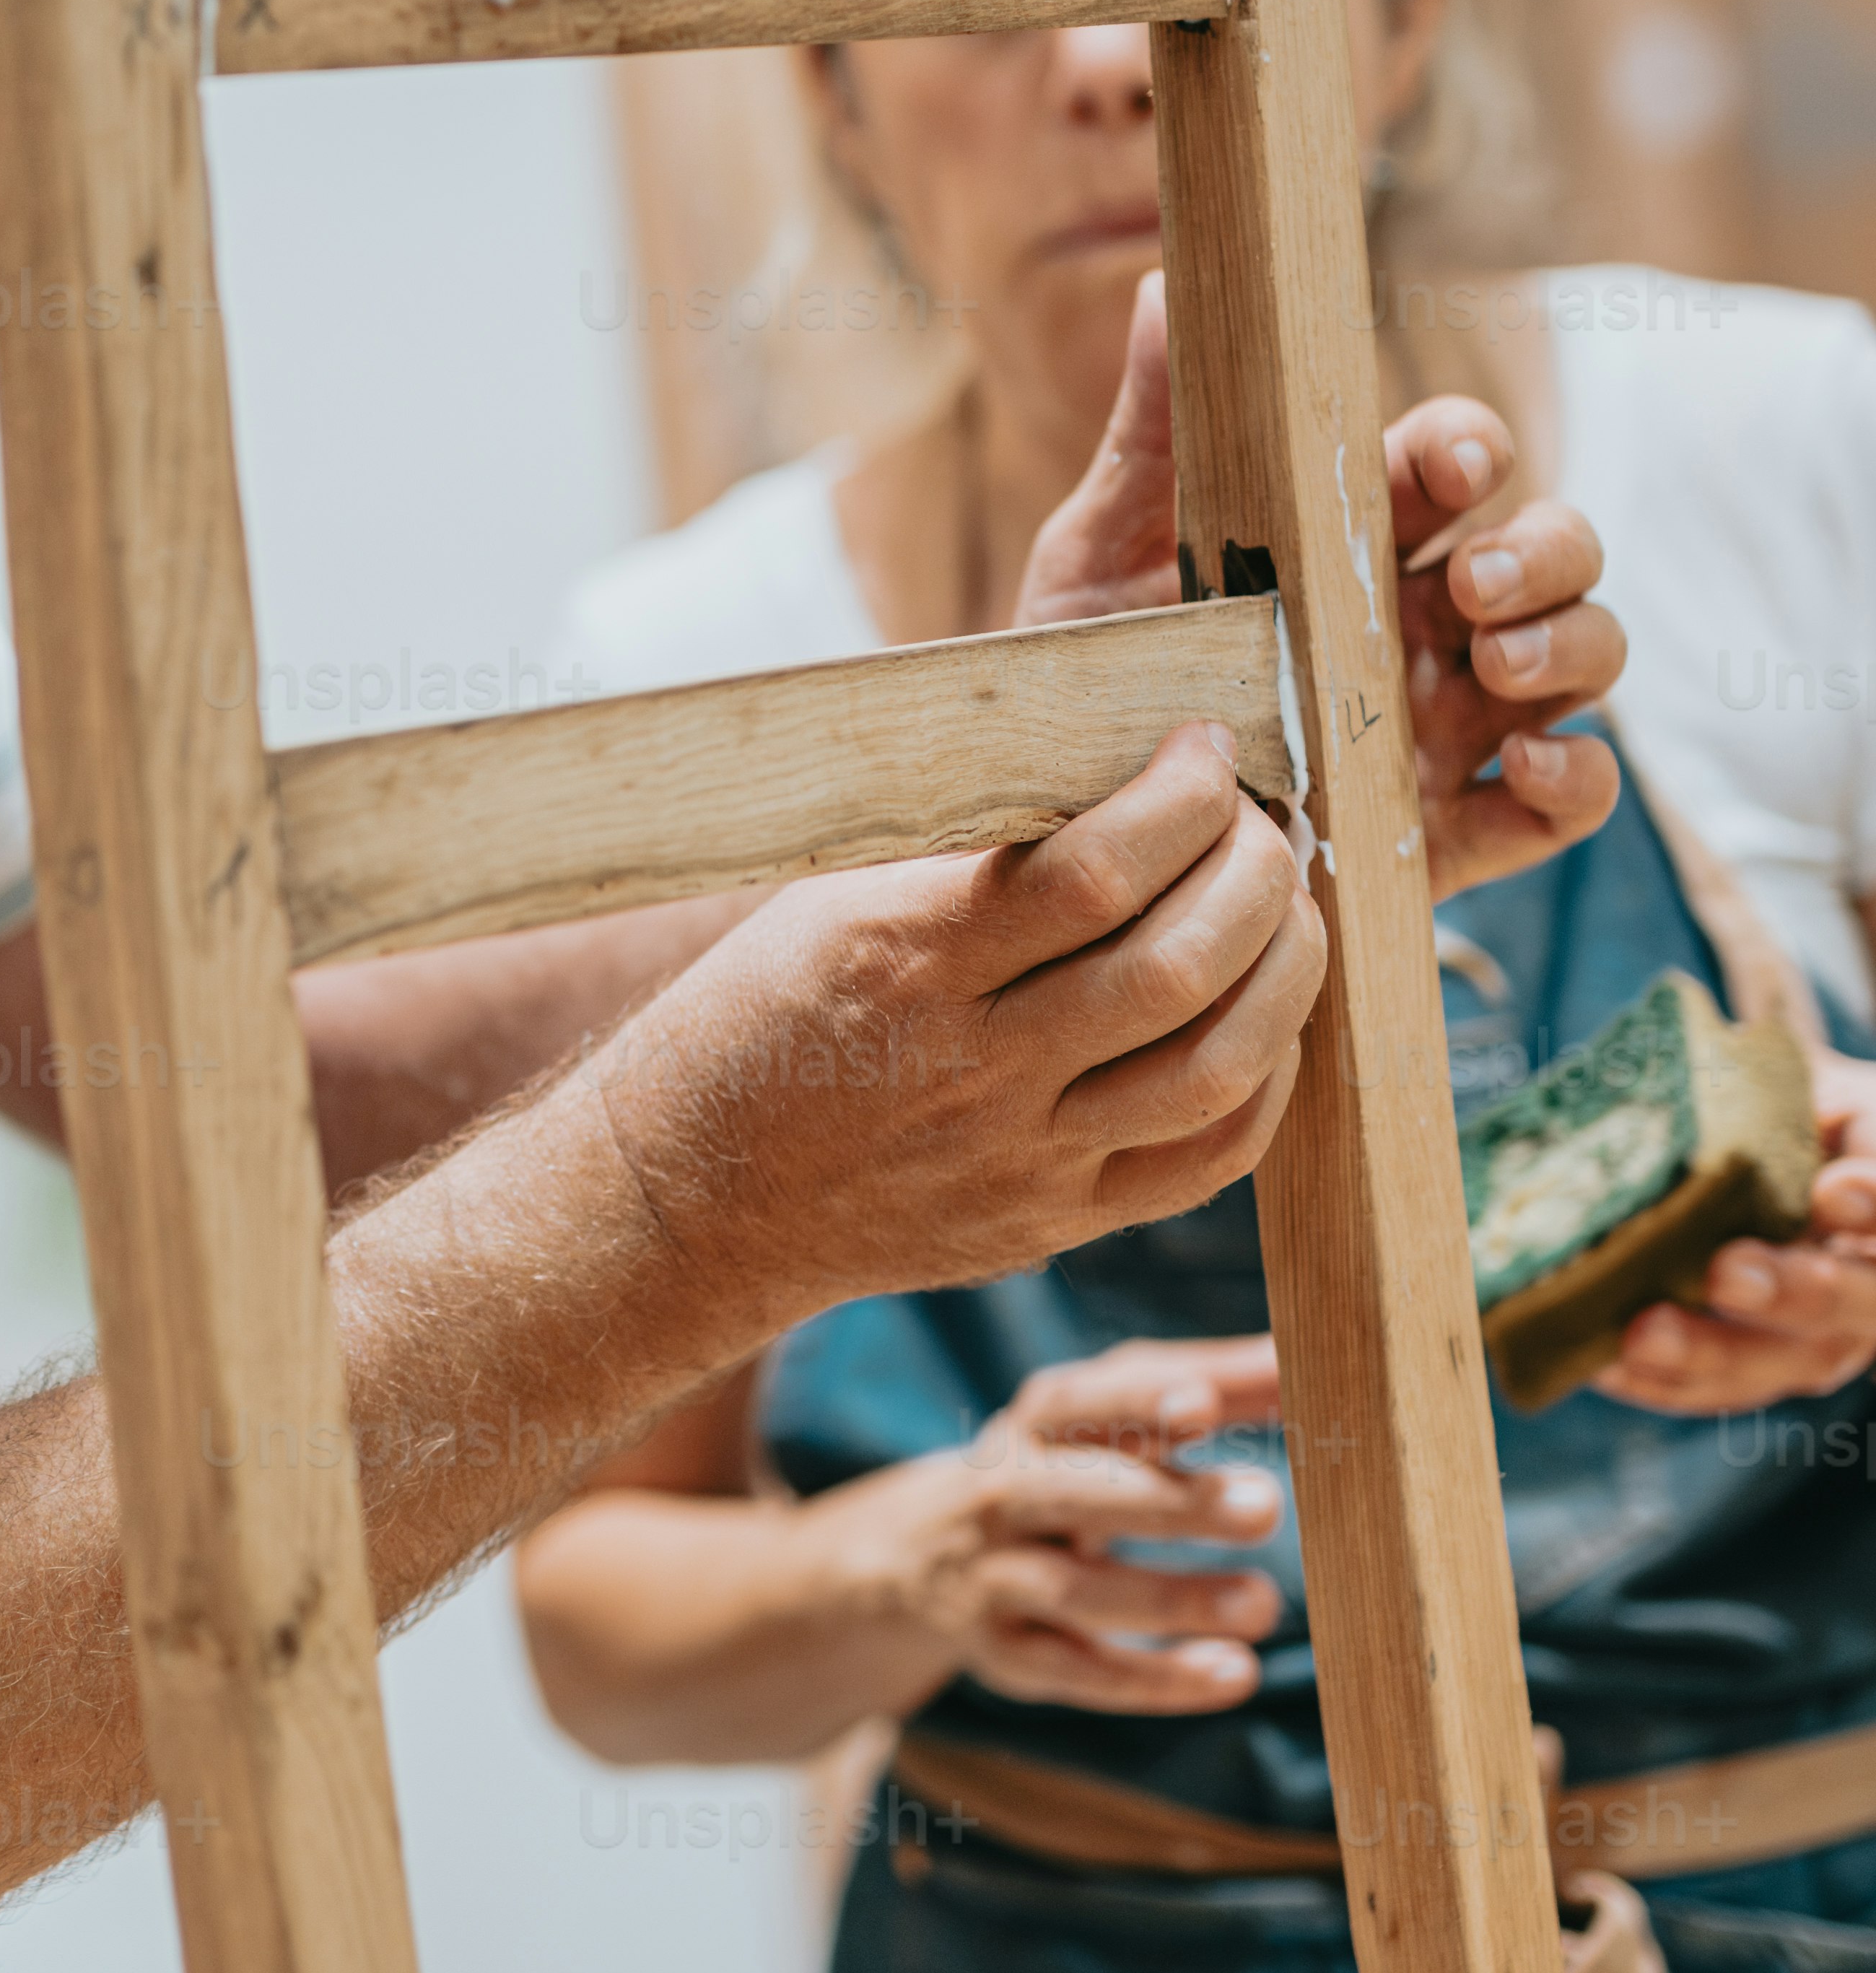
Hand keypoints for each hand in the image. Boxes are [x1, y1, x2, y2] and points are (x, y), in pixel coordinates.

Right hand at [596, 723, 1325, 1358]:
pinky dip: (1270, 1079)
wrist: (686, 1198)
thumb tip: (1122, 768)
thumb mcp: (832, 899)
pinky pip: (1208, 1158)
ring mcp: (1019, 1158)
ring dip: (1286, 969)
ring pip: (1218, 1066)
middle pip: (1179, 964)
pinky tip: (1266, 1019)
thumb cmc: (757, 1018)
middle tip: (1258, 821)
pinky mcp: (1051, 1223)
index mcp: (906, 957)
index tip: (1203, 749)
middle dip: (1258, 870)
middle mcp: (971, 1067)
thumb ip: (970, 849)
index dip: (1183, 797)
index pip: (1096, 871)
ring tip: (1284, 909)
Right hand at [800, 1337, 1288, 1718]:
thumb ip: (1205, 1384)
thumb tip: (1302, 1358)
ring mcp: (999, 1578)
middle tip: (1266, 1504)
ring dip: (1173, 1600)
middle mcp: (1006, 1495)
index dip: (1141, 1402)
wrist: (918, 1556)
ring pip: (1081, 1594)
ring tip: (1263, 1605)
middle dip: (1170, 1501)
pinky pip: (1081, 1672)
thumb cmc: (1060, 1464)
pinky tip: (1233, 1674)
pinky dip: (1155, 1679)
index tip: (1205, 1403)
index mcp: (1038, 1423)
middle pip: (1080, 1495)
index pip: (1085, 1404)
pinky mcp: (1009, 1655)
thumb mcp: (1108, 1417)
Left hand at [1015, 281, 1623, 895]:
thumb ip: (1150, 427)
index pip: (1453, 466)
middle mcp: (1420, 622)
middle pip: (1552, 551)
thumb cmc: (1097, 674)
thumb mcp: (1101, 550)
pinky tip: (1525, 764)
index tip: (1447, 467)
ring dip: (1569, 645)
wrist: (1066, 823)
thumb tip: (1167, 283)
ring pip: (1583, 655)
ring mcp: (1448, 723)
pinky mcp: (1449, 828)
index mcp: (1354, 537)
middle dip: (1543, 551)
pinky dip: (1575, 778)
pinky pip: (1566, 800)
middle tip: (1474, 583)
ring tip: (1494, 660)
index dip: (1470, 451)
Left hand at [1603, 1063, 1875, 1411]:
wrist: (1769, 1179)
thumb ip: (1790, 1061)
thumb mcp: (1805, 1088)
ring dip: (1707, 1352)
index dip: (1874, 1205)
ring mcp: (1812, 1343)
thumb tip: (1752, 1000)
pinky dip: (1650, 1377)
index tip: (1836, 1189)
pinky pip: (1705, 1390)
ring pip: (1772, 1362)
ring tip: (1645, 1333)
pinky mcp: (1748, 1374)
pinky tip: (1599, 1359)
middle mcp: (1867, 1289)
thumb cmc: (1793, 1120)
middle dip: (1790, 1292)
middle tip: (1728, 1272)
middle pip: (1846, 1304)